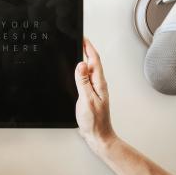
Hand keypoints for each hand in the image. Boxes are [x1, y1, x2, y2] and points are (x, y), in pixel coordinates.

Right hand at [75, 39, 116, 153]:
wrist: (98, 136)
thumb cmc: (95, 122)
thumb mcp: (87, 100)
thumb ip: (83, 82)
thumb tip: (81, 64)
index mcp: (99, 83)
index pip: (94, 60)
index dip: (88, 47)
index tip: (83, 38)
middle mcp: (98, 84)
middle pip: (93, 62)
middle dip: (86, 49)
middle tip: (79, 40)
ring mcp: (95, 89)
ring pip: (89, 69)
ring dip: (84, 58)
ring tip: (78, 50)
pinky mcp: (90, 94)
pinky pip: (86, 78)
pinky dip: (81, 70)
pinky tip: (77, 71)